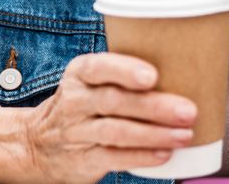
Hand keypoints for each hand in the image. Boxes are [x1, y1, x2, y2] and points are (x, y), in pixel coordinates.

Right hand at [0, 52, 196, 183]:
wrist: (39, 144)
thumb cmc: (83, 105)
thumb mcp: (91, 83)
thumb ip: (125, 75)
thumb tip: (189, 68)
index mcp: (79, 74)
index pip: (98, 67)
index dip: (124, 70)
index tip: (152, 75)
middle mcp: (74, 101)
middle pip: (114, 101)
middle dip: (154, 106)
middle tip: (188, 110)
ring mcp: (77, 132)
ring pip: (116, 131)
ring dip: (154, 134)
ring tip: (185, 134)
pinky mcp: (83, 160)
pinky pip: (113, 158)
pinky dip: (141, 156)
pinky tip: (164, 154)